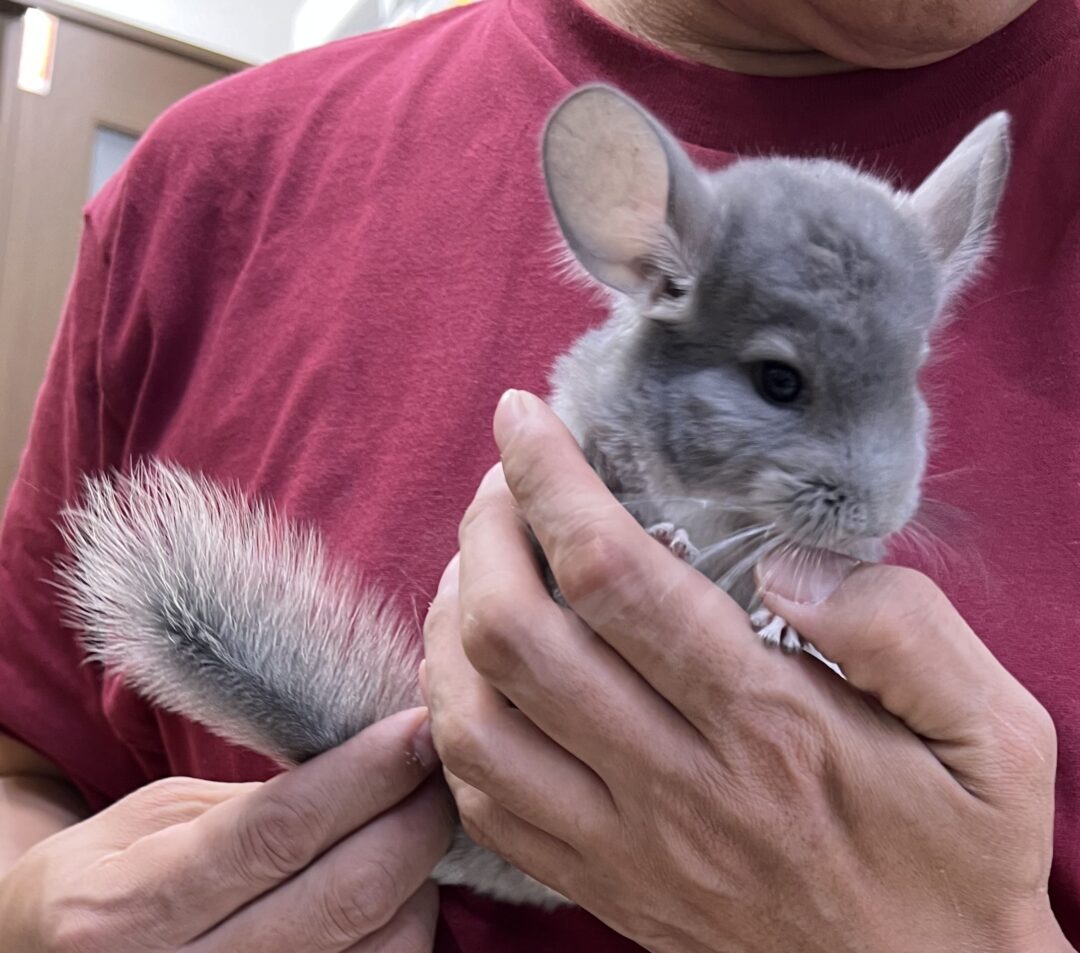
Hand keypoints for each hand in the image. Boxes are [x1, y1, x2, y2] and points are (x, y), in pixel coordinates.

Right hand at [0, 708, 452, 952]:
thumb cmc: (105, 882)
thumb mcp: (153, 821)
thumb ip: (256, 805)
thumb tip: (371, 770)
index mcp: (129, 907)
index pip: (278, 830)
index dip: (366, 775)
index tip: (418, 730)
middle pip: (346, 896)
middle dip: (415, 820)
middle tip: (438, 767)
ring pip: (381, 948)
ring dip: (420, 875)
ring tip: (414, 822)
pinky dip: (406, 927)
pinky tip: (398, 886)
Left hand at [424, 389, 1070, 952]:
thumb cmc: (958, 853)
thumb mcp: (992, 732)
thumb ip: (904, 629)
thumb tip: (784, 565)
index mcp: (768, 726)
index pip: (617, 576)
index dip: (551, 482)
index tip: (522, 419)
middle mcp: (676, 783)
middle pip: (517, 637)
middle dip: (484, 532)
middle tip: (500, 481)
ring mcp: (624, 844)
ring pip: (475, 722)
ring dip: (448, 623)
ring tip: (474, 562)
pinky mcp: (600, 883)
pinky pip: (483, 802)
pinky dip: (452, 720)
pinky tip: (472, 669)